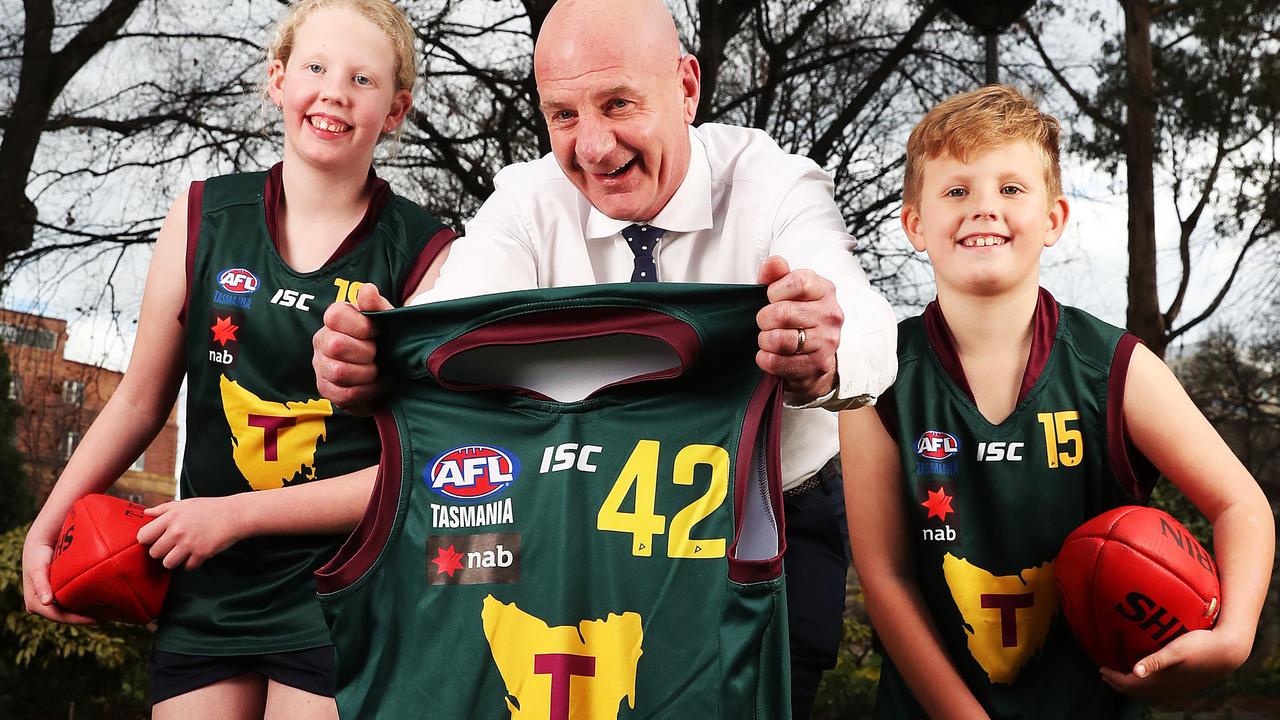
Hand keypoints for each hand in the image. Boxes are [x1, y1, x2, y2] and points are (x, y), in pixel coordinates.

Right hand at [22, 522, 99, 623]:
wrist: (39, 543)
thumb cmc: (38, 555)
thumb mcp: (38, 568)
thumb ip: (41, 583)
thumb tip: (46, 601)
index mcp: (35, 604)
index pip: (59, 617)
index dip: (78, 620)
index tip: (98, 621)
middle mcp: (42, 605)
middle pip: (66, 617)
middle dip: (85, 619)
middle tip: (108, 618)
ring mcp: (49, 600)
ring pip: (70, 611)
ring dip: (86, 613)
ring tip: (107, 613)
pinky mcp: (57, 594)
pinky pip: (71, 603)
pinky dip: (84, 604)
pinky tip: (99, 604)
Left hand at [139, 497, 244, 569]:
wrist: (234, 515)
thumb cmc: (209, 509)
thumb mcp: (184, 504)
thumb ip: (163, 509)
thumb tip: (146, 513)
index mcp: (171, 517)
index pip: (143, 536)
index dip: (148, 539)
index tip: (154, 539)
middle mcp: (178, 531)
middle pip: (154, 552)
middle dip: (162, 551)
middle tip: (172, 546)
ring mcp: (189, 543)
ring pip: (167, 563)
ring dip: (174, 560)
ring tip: (182, 552)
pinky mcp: (201, 554)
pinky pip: (187, 567)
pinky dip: (191, 562)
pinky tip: (196, 553)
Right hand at [313, 283, 392, 414]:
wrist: (391, 369)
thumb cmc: (386, 340)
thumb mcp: (387, 320)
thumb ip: (377, 305)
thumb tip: (367, 290)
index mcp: (335, 319)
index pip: (335, 316)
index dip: (361, 326)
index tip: (377, 332)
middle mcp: (322, 340)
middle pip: (335, 345)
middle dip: (366, 353)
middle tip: (378, 354)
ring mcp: (321, 366)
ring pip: (338, 372)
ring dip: (367, 374)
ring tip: (378, 371)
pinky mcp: (326, 389)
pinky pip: (344, 394)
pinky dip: (367, 391)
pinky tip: (378, 385)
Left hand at [755, 256, 841, 400]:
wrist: (815, 354)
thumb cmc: (796, 316)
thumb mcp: (785, 290)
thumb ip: (776, 274)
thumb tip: (774, 262)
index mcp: (824, 290)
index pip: (798, 282)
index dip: (775, 291)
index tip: (771, 298)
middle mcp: (831, 314)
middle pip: (783, 313)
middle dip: (764, 318)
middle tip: (764, 322)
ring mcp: (827, 342)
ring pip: (780, 340)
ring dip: (765, 340)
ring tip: (767, 338)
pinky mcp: (818, 365)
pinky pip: (778, 362)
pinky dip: (765, 359)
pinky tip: (768, 354)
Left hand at [1099, 628, 1247, 701]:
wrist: (1228, 652)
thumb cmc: (1200, 645)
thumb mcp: (1176, 650)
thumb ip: (1155, 661)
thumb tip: (1134, 672)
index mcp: (1162, 680)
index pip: (1130, 685)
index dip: (1113, 678)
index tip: (1101, 668)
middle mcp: (1168, 688)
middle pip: (1137, 691)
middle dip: (1119, 683)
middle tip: (1105, 673)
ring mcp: (1178, 689)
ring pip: (1148, 694)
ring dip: (1132, 687)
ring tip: (1121, 677)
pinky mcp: (1186, 686)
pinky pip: (1160, 693)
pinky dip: (1147, 688)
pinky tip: (1148, 679)